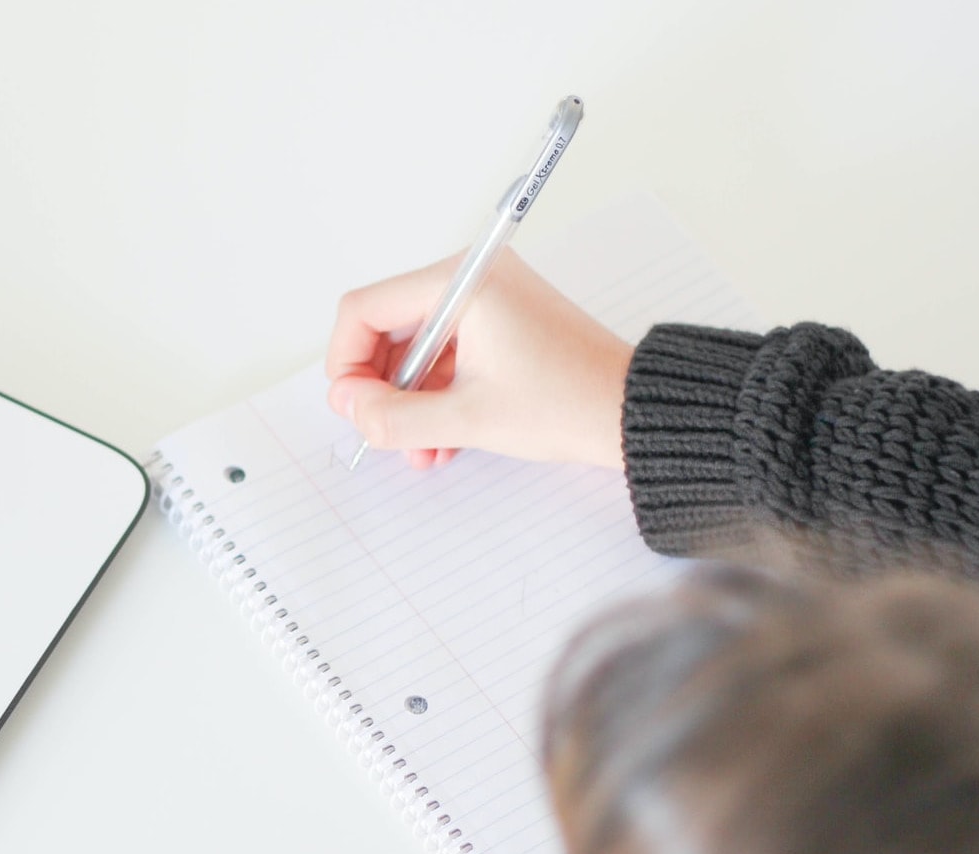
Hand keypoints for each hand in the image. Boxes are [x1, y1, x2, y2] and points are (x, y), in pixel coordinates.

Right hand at [324, 249, 632, 469]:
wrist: (632, 412)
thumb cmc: (569, 402)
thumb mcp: (466, 418)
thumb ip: (393, 415)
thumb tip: (348, 405)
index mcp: (462, 283)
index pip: (365, 309)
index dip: (346, 362)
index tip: (353, 406)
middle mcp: (471, 279)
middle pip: (386, 328)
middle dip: (381, 387)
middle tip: (382, 430)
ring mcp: (487, 301)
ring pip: (414, 349)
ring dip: (408, 401)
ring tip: (419, 448)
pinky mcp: (499, 324)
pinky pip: (445, 356)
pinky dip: (435, 395)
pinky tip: (441, 439)